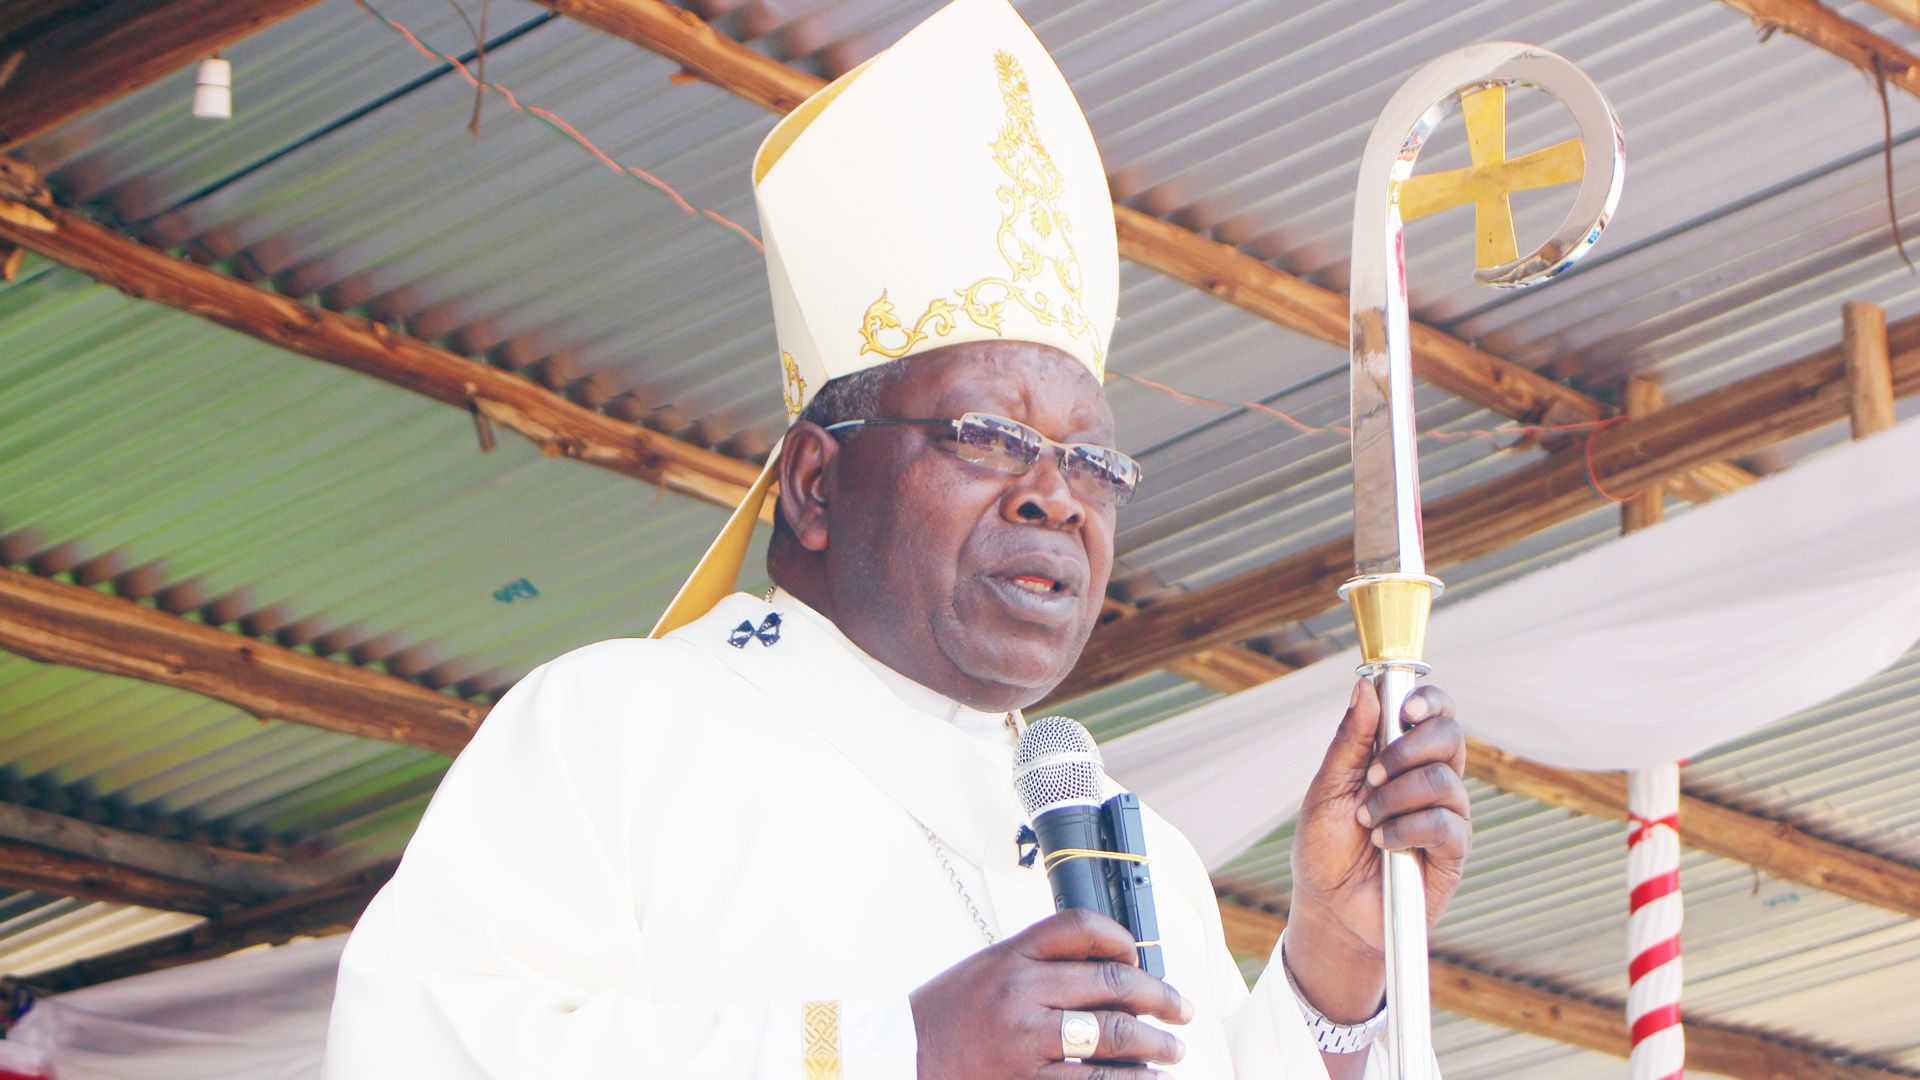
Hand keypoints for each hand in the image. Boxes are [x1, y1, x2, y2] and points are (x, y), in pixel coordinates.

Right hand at [910, 908, 1192, 1079]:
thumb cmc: (945, 1018)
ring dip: (1155, 1044)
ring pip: (1112, 1035)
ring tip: (1172, 1050)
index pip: (1080, 927)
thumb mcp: (985, 971)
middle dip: (1159, 997)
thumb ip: (1038, 965)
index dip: (1122, 938)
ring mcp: (1023, 1041)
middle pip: (1110, 981)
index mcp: (1009, 957)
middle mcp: (1019, 993)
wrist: (898, 1060)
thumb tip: (1109, 970)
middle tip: (1181, 1010)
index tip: (1141, 958)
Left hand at [1285, 680, 1469, 1027]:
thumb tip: (1365, 688)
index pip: (1432, 713)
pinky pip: (1447, 824)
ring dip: (1396, 797)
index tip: (1405, 708)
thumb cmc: (1326, 848)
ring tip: (1367, 821)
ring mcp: (1445, 815)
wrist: (1330, 909)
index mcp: (1399, 757)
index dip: (1428, 701)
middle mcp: (1429, 780)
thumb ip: (1350, 741)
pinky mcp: (1454, 852)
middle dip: (1410, 748)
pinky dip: (1408, 829)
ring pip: (1445, 780)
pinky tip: (1384, 843)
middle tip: (1374, 775)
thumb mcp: (1327, 789)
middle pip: (1450, 736)